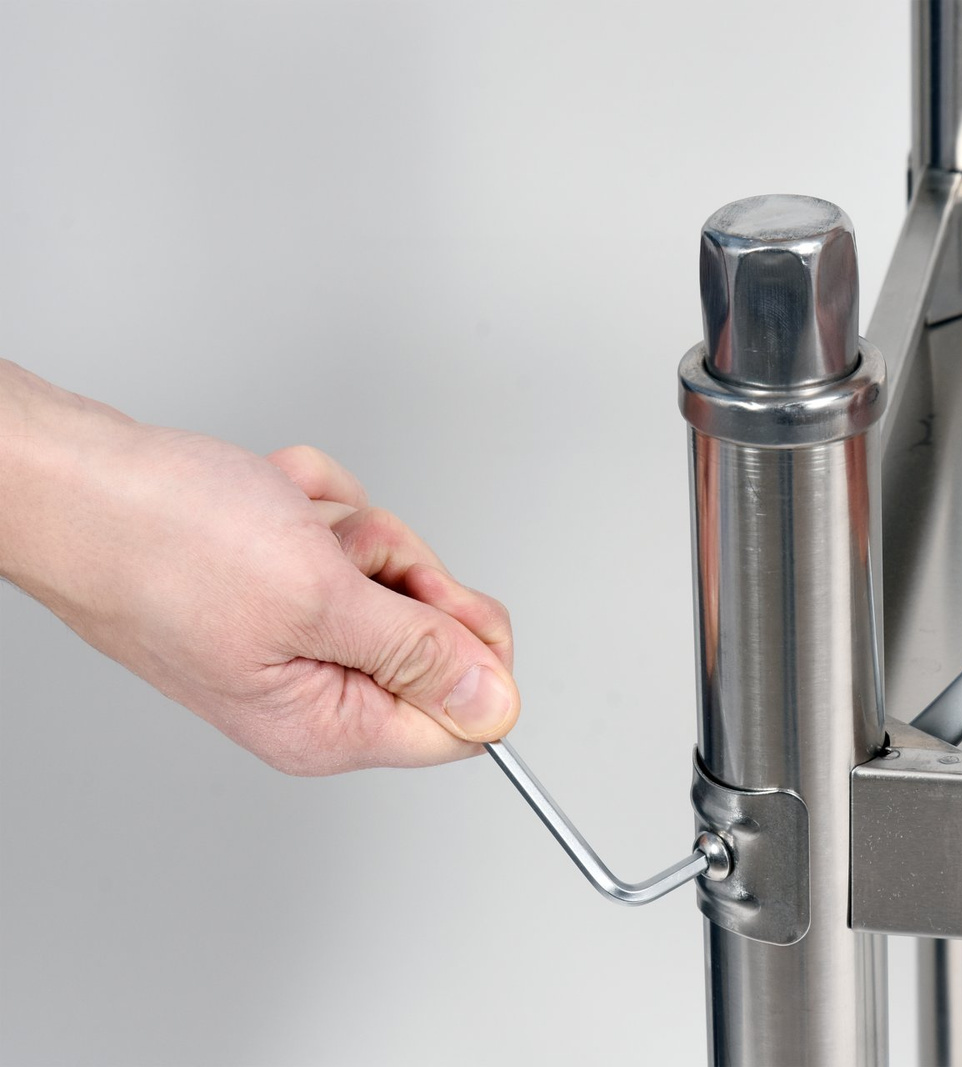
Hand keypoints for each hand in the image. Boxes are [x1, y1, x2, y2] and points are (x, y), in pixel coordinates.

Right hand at [0, 362, 518, 772]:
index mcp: (325, 726)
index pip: (459, 721)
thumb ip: (420, 655)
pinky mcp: (283, 582)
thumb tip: (495, 709)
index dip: (470, 650)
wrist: (76, 476)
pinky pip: (345, 533)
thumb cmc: (163, 541)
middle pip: (434, 633)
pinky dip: (312, 502)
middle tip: (333, 549)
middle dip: (393, 564)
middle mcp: (315, 691)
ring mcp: (298, 632)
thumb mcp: (321, 598)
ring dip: (344, 526)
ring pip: (391, 571)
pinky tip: (266, 502)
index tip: (437, 597)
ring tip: (282, 521)